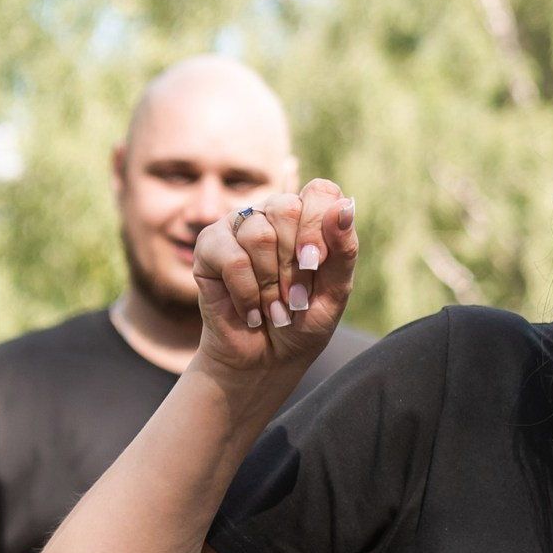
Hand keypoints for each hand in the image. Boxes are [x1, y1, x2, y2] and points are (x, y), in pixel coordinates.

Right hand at [191, 179, 357, 382]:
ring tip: (273, 309)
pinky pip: (233, 258)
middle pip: (287, 209)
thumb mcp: (335, 292)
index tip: (315, 264)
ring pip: (259, 234)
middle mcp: (271, 214)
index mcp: (306, 218)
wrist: (265, 361)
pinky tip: (250, 311)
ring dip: (271, 285)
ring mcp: (238, 226)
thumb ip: (344, 250)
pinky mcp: (209, 246)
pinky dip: (247, 293)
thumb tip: (344, 207)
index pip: (320, 192)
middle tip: (294, 298)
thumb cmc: (302, 323)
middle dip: (295, 266)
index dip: (319, 226)